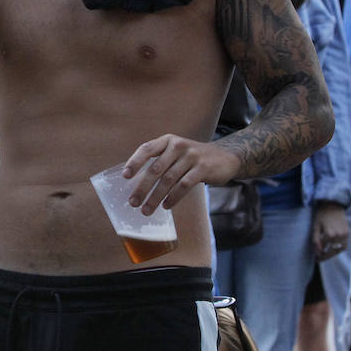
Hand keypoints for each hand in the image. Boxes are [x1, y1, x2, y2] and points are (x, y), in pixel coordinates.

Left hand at [121, 135, 240, 213]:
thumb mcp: (176, 152)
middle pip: (155, 168)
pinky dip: (173, 197)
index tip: (125, 176)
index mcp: (168, 140)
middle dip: (142, 187)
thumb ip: (160, 161)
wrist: (225, 158)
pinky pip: (184, 185)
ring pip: (168, 180)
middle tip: (133, 202)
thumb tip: (137, 183)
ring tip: (147, 209)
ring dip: (155, 197)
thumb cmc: (194, 158)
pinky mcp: (203, 168)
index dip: (134, 162)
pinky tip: (166, 206)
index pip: (146, 148)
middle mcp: (178, 145)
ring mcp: (191, 156)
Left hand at [311, 202, 349, 261]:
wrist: (333, 205)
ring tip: (326, 254)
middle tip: (320, 259)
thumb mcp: (316, 227)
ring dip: (333, 253)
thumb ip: (316, 240)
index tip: (316, 258)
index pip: (323, 249)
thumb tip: (318, 252)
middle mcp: (339, 236)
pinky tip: (332, 247)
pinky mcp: (348, 233)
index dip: (319, 254)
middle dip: (326, 256)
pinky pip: (344, 245)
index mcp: (329, 234)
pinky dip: (339, 248)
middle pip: (332, 251)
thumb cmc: (322, 215)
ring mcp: (345, 235)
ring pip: (339, 249)